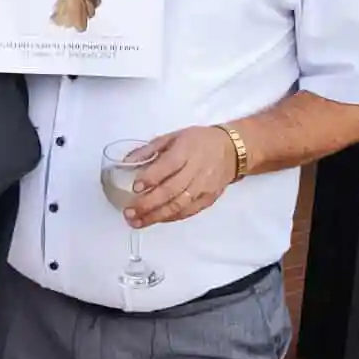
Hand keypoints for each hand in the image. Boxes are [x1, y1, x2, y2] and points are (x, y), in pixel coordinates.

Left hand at [121, 126, 239, 227]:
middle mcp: (196, 170)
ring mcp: (203, 187)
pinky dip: (171, 218)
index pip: (167, 167)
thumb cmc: (198, 141)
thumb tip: (126, 162)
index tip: (135, 187)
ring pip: (178, 206)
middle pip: (171, 191)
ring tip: (137, 222)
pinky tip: (156, 220)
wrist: (232, 150)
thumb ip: (149, 149)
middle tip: (129, 213)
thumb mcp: (173, 137)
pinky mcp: (208, 199)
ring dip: (156, 216)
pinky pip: (188, 212)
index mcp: (186, 151)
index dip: (150, 178)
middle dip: (148, 204)